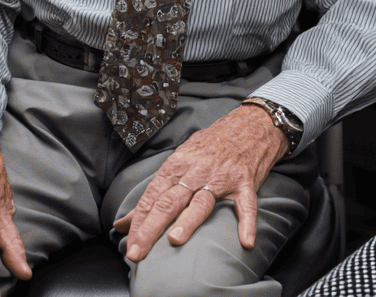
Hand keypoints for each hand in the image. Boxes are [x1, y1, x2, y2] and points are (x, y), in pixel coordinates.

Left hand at [114, 104, 288, 260]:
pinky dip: (246, 223)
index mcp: (179, 164)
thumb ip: (155, 192)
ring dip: (188, 221)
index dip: (139, 222)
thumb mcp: (183, 159)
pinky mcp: (245, 182)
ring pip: (202, 201)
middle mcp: (198, 170)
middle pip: (170, 201)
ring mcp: (222, 176)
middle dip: (151, 228)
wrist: (251, 123)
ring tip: (175, 240)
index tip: (129, 246)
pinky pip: (246, 204)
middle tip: (137, 252)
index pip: (154, 196)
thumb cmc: (213, 144)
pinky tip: (246, 240)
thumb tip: (124, 223)